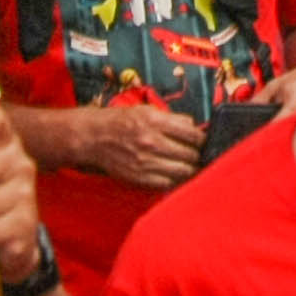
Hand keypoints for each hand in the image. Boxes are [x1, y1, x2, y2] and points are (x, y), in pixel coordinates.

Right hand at [73, 101, 204, 189]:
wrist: (92, 138)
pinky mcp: (140, 179)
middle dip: (198, 155)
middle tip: (197, 155)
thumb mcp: (146, 111)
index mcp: (155, 122)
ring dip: (189, 169)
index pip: (193, 135)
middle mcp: (152, 142)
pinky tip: (174, 174)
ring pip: (183, 172)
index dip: (203, 140)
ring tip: (188, 165)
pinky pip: (168, 184)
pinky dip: (175, 180)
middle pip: (191, 155)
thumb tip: (194, 128)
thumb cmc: (120, 122)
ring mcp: (146, 163)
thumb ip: (172, 119)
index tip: (202, 141)